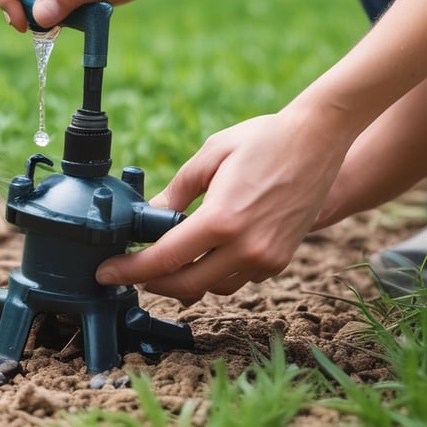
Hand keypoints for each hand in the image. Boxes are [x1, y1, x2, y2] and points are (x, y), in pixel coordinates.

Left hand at [96, 111, 348, 303]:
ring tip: (165, 262)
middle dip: (152, 282)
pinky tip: (204, 256)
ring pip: (212, 288)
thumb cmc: (263, 140)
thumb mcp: (209, 157)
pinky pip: (238, 280)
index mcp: (222, 219)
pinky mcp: (280, 260)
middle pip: (185, 285)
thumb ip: (175, 193)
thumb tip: (148, 218)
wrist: (319, 139)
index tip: (107, 273)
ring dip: (185, 280)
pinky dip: (215, 274)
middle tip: (131, 271)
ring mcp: (267, 258)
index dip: (130, 270)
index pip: (164, 259)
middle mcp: (246, 247)